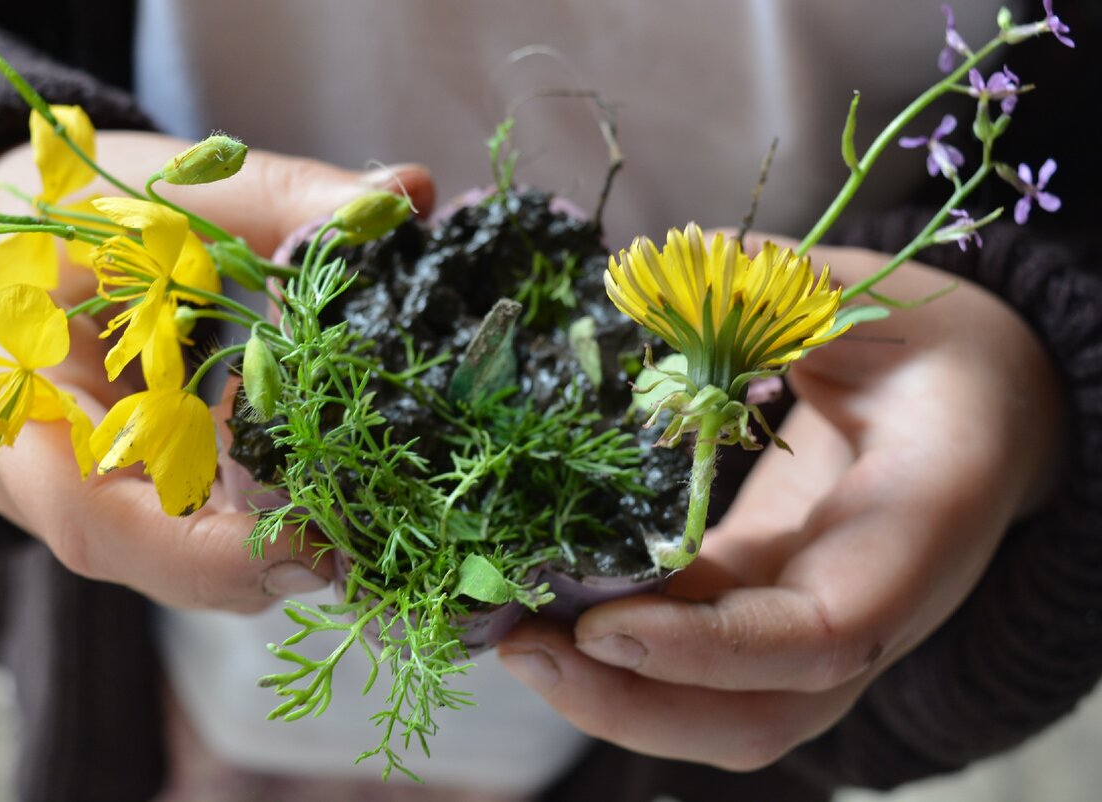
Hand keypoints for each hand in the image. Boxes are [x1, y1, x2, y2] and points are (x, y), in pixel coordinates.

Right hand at [0, 131, 433, 611]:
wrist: (3, 243)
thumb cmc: (64, 209)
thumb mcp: (160, 192)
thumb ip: (283, 195)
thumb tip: (410, 193)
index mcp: (15, 401)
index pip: (95, 519)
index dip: (203, 555)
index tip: (309, 547)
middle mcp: (39, 476)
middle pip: (150, 561)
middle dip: (258, 562)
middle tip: (361, 543)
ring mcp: (78, 494)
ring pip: (177, 560)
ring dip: (267, 548)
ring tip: (353, 515)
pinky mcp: (118, 492)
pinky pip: (186, 529)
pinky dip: (254, 519)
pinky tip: (314, 486)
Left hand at [498, 238, 1061, 768]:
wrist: (984, 412)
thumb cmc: (941, 351)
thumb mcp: (876, 305)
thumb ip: (778, 290)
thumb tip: (663, 265)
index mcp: (916, 529)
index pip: (821, 634)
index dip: (710, 647)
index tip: (602, 626)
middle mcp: (872, 607)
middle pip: (758, 712)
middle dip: (630, 703)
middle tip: (519, 649)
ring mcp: (816, 621)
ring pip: (719, 708)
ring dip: (609, 691)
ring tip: (509, 633)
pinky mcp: (768, 606)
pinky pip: (695, 656)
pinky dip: (618, 645)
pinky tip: (546, 598)